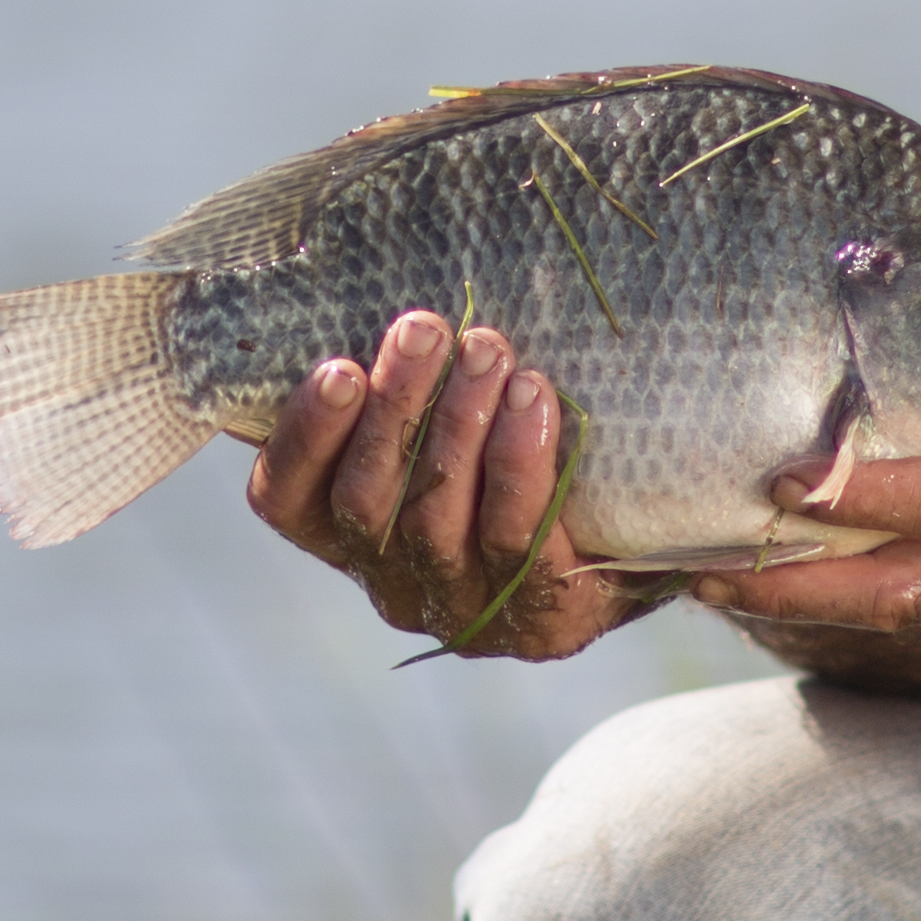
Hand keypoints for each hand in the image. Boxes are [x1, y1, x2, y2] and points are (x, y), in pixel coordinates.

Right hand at [243, 309, 642, 663]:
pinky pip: (515, 539)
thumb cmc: (513, 455)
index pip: (287, 500)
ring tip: (486, 350)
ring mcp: (461, 608)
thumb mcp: (442, 422)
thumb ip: (400, 385)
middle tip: (424, 331)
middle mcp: (391, 585)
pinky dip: (520, 460)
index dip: (304, 437)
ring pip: (436, 521)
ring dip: (458, 424)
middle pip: (366, 504)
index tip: (338, 368)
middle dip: (394, 409)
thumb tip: (366, 302)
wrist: (632, 536)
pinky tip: (534, 397)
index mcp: (346, 537)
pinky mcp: (535, 619)